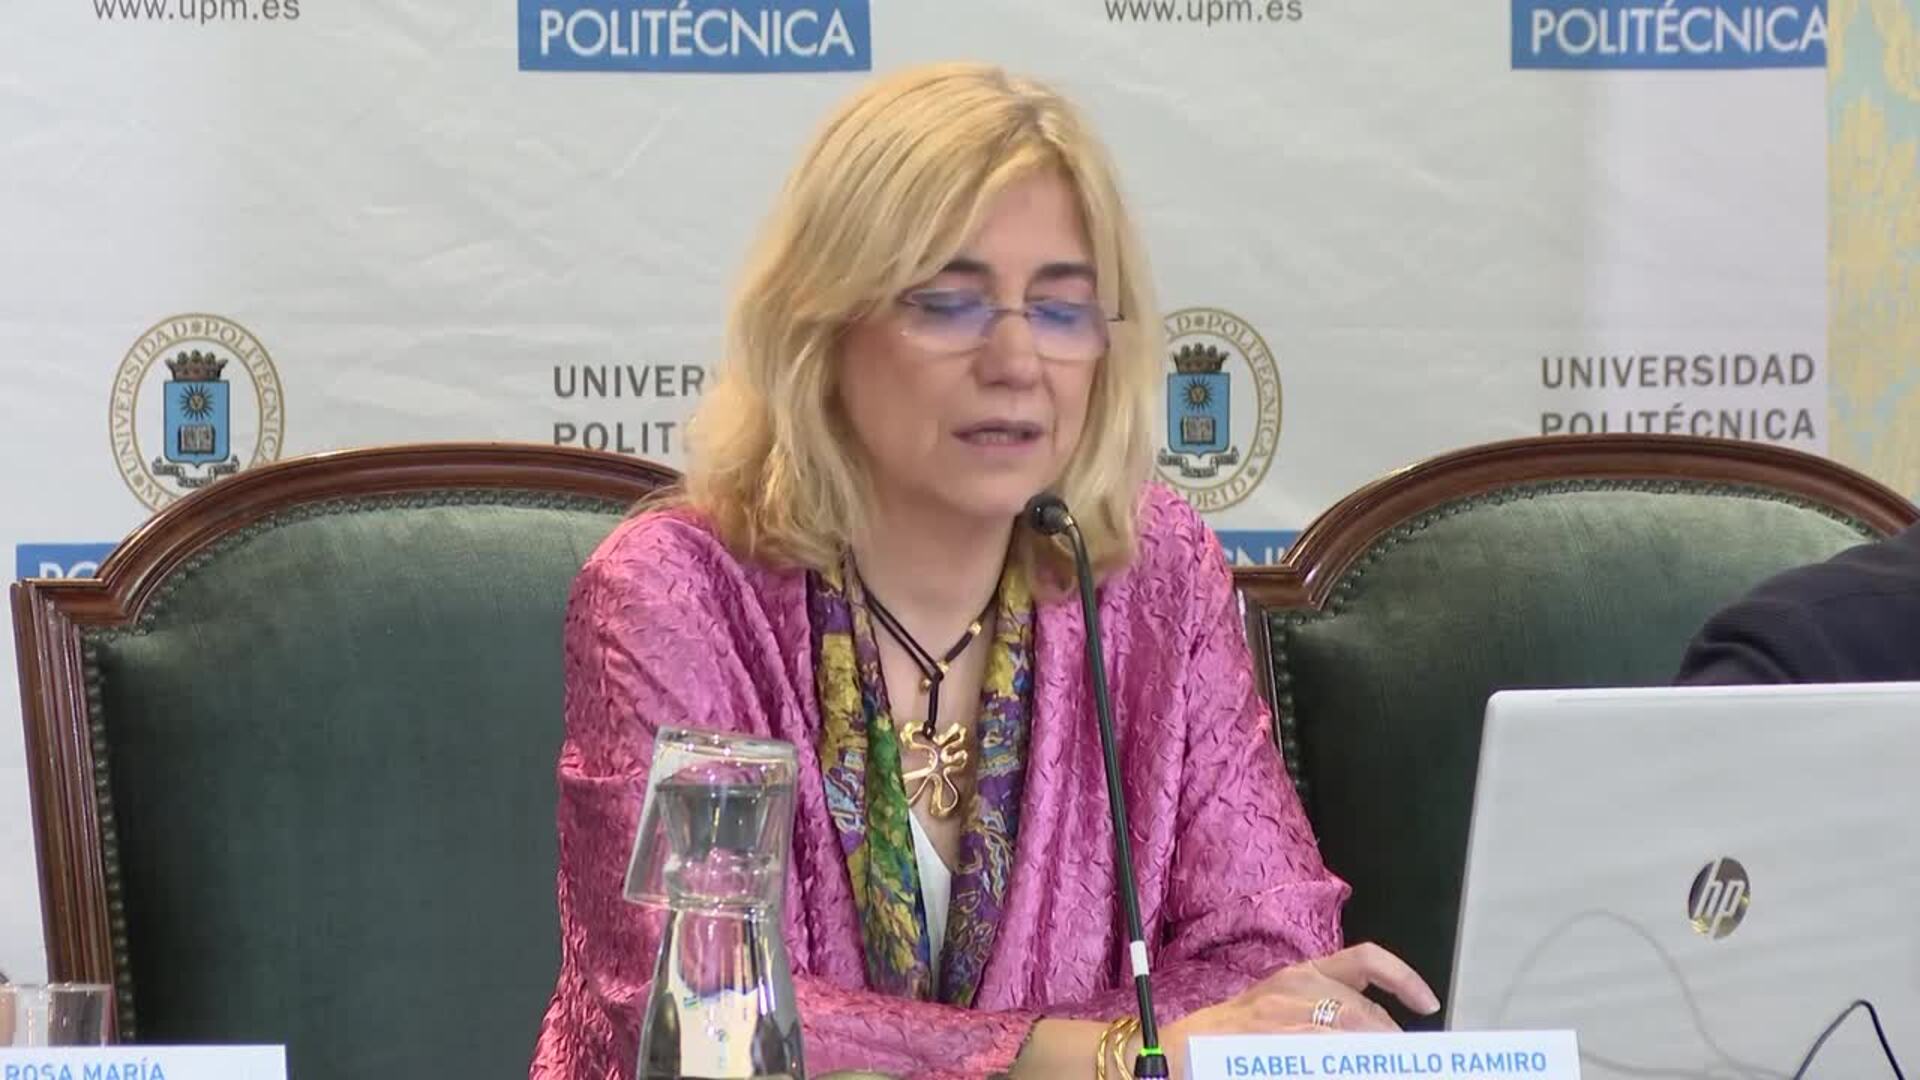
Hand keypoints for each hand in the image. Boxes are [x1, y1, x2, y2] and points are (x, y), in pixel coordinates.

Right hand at [1159, 944, 1440, 1076]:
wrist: (1181, 1047)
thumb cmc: (1235, 1034)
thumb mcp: (1282, 1010)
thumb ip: (1325, 1015)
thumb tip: (1375, 1039)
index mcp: (1303, 973)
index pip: (1365, 959)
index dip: (1404, 978)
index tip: (1428, 1004)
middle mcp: (1297, 987)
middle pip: (1366, 1011)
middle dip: (1391, 1043)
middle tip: (1404, 1061)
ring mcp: (1284, 1016)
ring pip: (1351, 1034)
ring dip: (1373, 1055)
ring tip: (1384, 1064)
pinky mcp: (1274, 1040)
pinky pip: (1322, 1053)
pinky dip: (1346, 1060)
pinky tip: (1353, 1065)